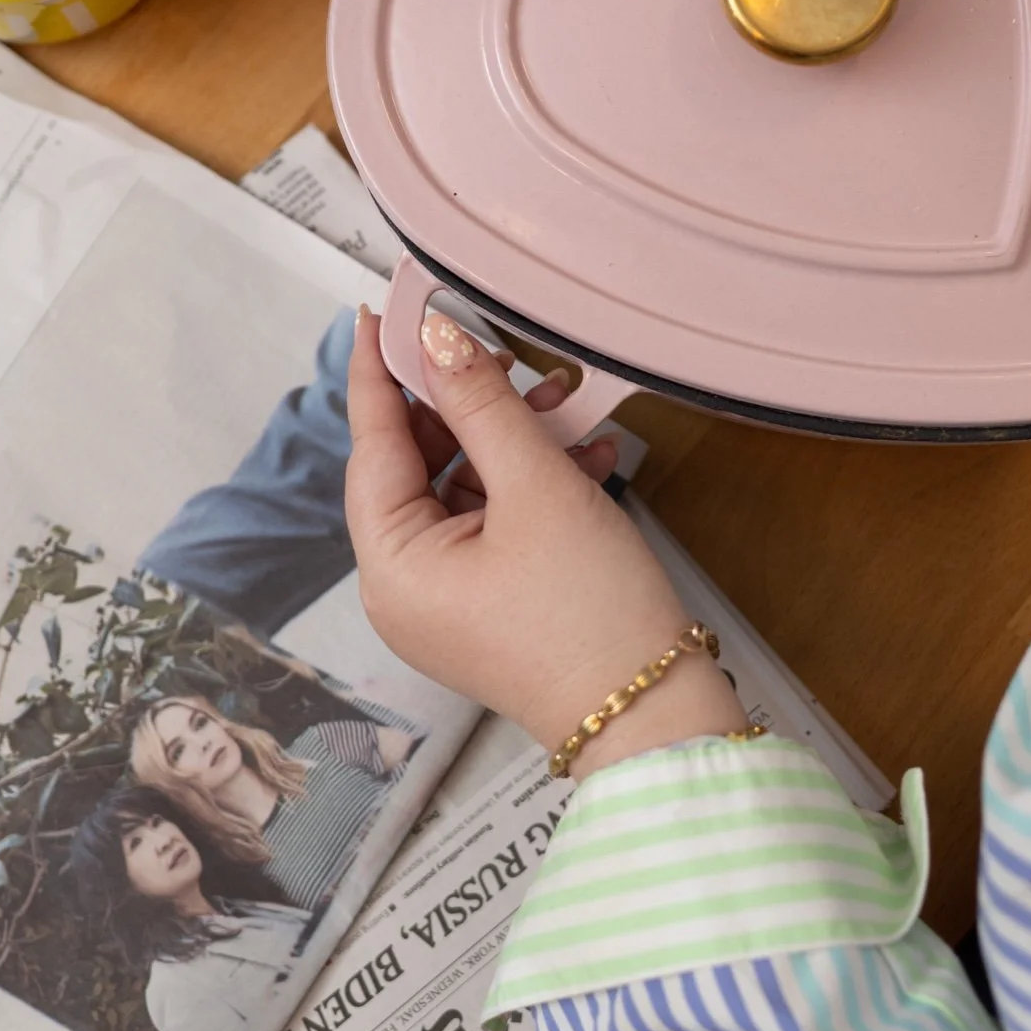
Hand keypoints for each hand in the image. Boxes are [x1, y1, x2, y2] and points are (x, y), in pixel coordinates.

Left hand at [345, 308, 744, 771]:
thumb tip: (439, 339)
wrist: (657, 717)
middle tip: (506, 352)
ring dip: (514, 442)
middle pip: (418, 466)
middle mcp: (405, 590)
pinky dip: (534, 487)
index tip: (382, 313)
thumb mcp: (537, 487)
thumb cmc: (592, 615)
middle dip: (470, 407)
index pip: (373, 446)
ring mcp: (448, 604)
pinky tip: (590, 455)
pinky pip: (497, 526)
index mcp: (392, 567)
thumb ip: (483, 404)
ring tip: (567, 401)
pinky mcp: (491, 610)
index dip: (382, 373)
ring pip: (466, 491)